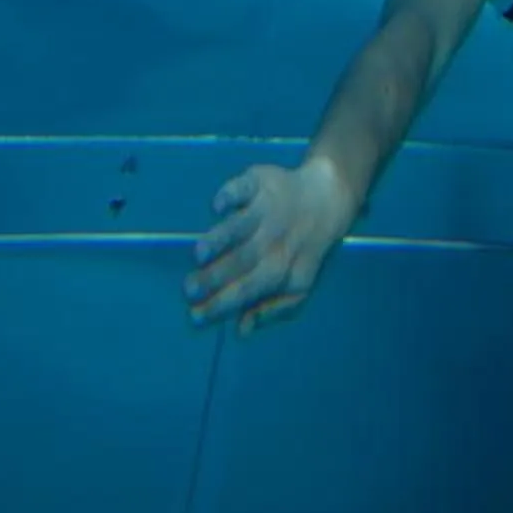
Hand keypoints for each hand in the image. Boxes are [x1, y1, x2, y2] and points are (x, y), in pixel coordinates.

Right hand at [183, 159, 354, 338]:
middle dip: (213, 277)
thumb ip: (269, 309)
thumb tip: (241, 331)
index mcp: (279, 268)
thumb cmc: (302, 251)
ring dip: (221, 239)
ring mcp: (265, 208)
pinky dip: (231, 194)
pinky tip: (218, 206)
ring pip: (240, 225)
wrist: (324, 201)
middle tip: (188, 290)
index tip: (194, 317)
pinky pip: (244, 187)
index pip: (247, 290)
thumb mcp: (296, 287)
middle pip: (240, 261)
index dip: (222, 305)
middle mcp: (272, 239)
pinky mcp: (259, 181)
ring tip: (200, 254)